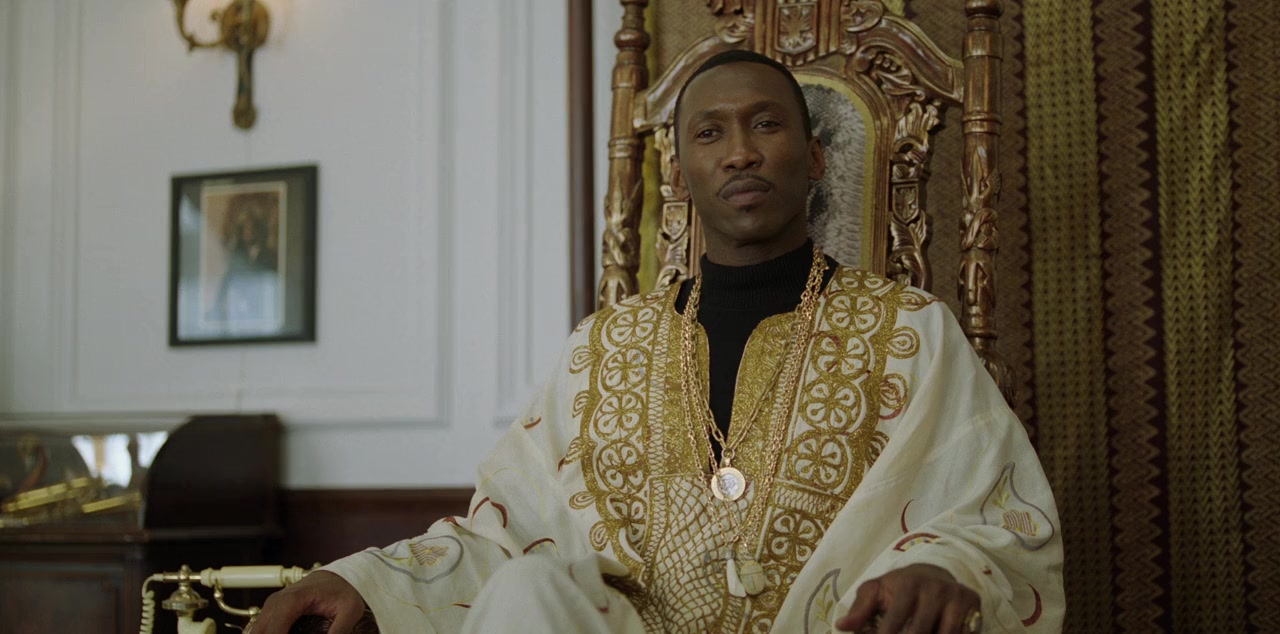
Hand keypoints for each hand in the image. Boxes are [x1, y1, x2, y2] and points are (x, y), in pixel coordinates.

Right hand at [251, 570, 368, 633]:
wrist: (340, 575)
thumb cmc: (344, 591)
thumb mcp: (349, 612)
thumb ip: (339, 632)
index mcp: (291, 601)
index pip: (273, 633)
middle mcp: (276, 603)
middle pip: (259, 633)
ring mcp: (271, 606)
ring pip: (257, 632)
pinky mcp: (273, 611)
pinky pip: (262, 630)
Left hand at [835, 564, 980, 632]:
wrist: (933, 573)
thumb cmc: (898, 587)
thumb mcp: (876, 591)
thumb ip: (859, 609)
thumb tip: (842, 627)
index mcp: (908, 584)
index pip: (896, 620)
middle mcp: (935, 588)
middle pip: (921, 631)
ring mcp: (957, 597)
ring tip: (917, 633)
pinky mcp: (974, 605)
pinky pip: (963, 633)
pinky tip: (936, 632)